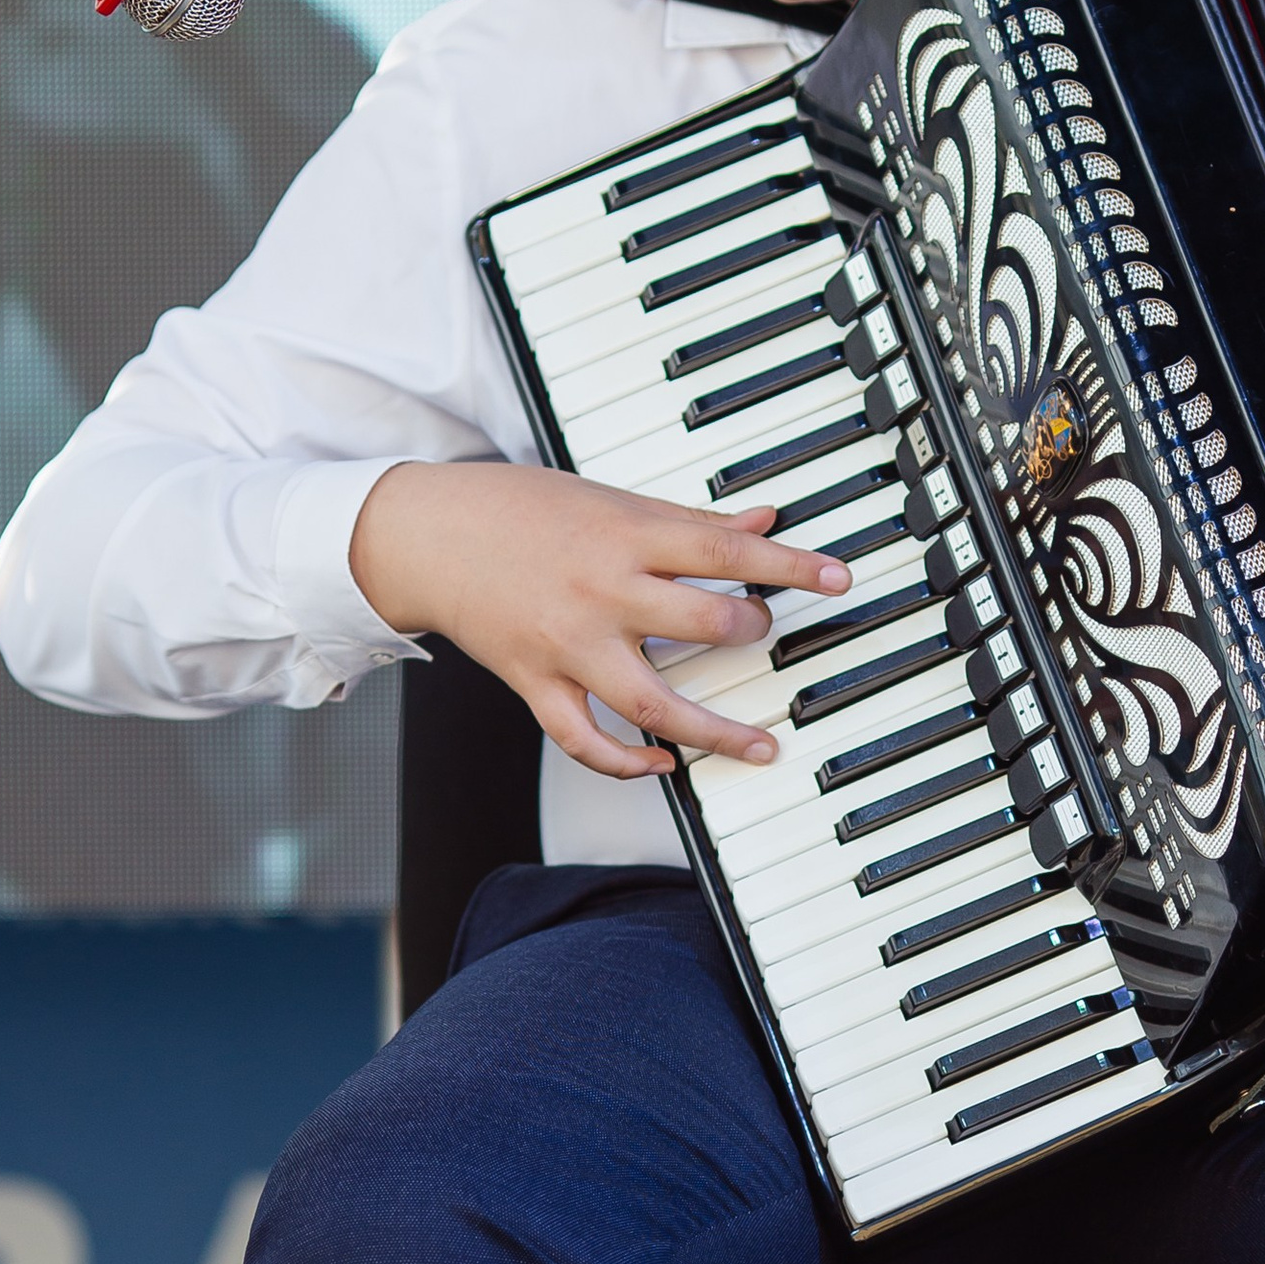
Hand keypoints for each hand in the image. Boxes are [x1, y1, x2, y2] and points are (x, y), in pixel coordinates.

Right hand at [349, 461, 849, 777]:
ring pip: (653, 702)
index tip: (838, 578)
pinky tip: (663, 765)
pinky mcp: (536, 682)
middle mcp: (602, 591)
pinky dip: (626, 762)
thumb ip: (688, 521)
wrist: (426, 533)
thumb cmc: (517, 508)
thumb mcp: (609, 499)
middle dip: (751, 630)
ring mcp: (569, 644)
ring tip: (760, 746)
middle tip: (763, 631)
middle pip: (703, 622)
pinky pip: (585, 740)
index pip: (726, 549)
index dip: (790, 564)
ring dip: (713, 730)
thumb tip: (764, 519)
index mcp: (624, 534)